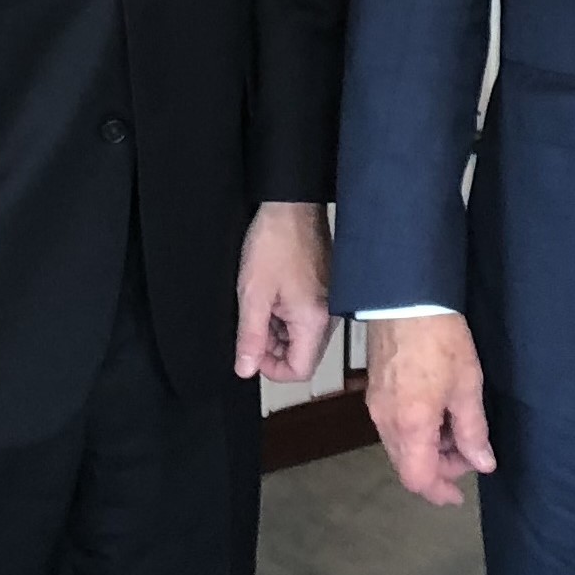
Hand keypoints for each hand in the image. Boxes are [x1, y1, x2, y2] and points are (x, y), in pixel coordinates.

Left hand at [231, 200, 331, 383]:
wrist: (292, 205)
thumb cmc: (275, 242)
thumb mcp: (252, 294)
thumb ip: (250, 337)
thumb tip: (246, 369)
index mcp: (314, 320)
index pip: (300, 370)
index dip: (272, 370)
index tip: (252, 353)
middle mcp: (329, 316)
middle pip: (303, 354)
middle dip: (274, 348)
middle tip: (251, 326)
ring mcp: (329, 303)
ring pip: (303, 337)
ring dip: (279, 331)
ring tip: (260, 305)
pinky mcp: (326, 291)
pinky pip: (307, 318)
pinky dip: (287, 315)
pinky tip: (272, 295)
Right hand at [365, 312, 496, 507]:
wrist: (405, 298)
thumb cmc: (440, 339)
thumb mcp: (467, 386)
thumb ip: (473, 431)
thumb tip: (482, 463)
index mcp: (411, 425)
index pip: (418, 479)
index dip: (439, 492)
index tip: (459, 495)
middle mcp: (386, 421)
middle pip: (407, 465)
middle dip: (439, 468)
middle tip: (470, 453)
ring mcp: (376, 406)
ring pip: (400, 446)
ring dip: (428, 449)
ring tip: (457, 429)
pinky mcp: (375, 391)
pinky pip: (393, 427)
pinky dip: (416, 432)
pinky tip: (438, 414)